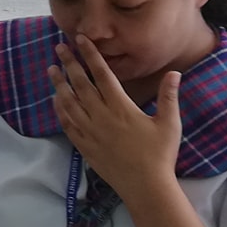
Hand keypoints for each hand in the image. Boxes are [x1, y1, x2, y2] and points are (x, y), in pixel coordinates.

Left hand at [49, 36, 181, 202]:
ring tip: (51, 69)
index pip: (103, 74)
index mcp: (122, 107)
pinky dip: (59, 110)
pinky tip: (55, 100)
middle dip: (70, 64)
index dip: (91, 55)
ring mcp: (90, 132)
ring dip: (59, 84)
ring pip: (69, 103)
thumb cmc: (160, 154)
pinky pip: (67, 124)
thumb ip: (168, 96)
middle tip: (59, 48)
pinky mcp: (84, 146)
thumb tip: (174, 72)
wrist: (145, 187)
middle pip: (81, 84)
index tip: (80, 40)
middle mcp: (102, 116)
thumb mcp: (169, 123)